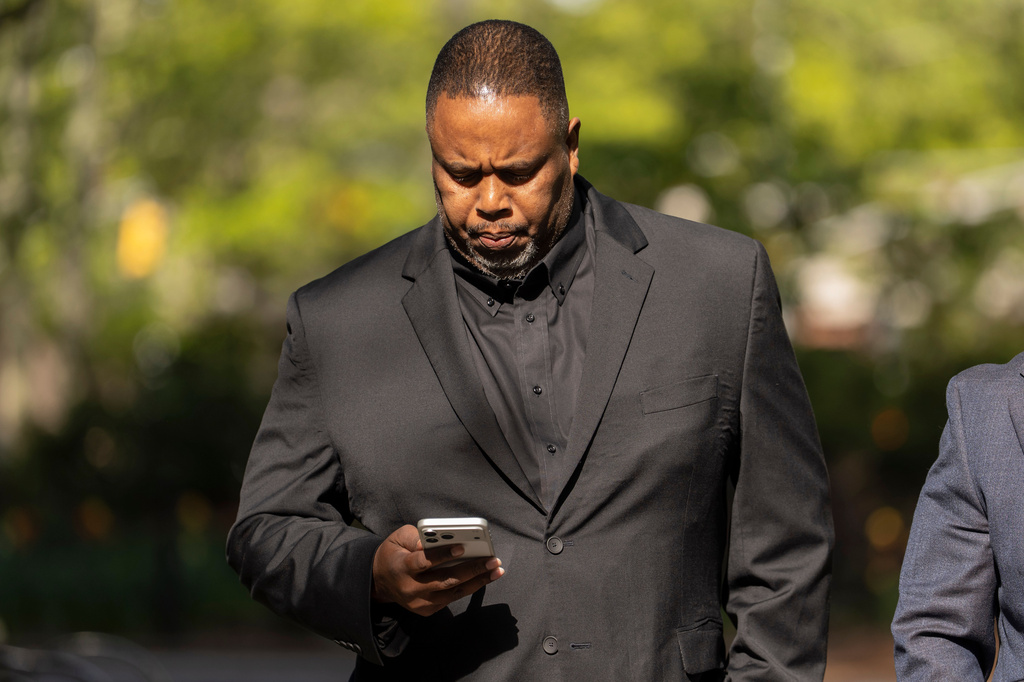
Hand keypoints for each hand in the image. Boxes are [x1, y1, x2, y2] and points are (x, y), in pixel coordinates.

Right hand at [371, 524, 503, 615]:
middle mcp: (411, 588)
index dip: (443, 555)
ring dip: (477, 581)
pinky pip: (452, 599)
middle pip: (445, 580)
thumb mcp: (398, 538)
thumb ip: (418, 536)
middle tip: (492, 560)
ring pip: (453, 593)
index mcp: (401, 567)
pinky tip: (483, 578)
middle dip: (472, 569)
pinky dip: (469, 588)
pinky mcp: (427, 610)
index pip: (424, 562)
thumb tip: (443, 538)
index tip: (462, 547)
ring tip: (496, 570)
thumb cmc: (394, 553)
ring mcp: (419, 603)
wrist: (380, 582)